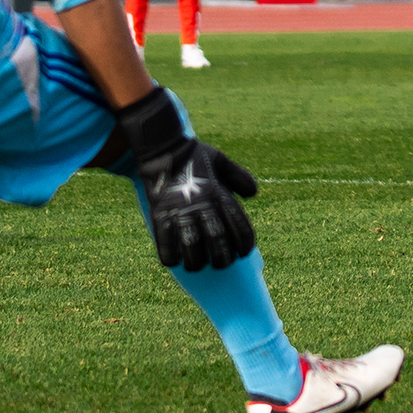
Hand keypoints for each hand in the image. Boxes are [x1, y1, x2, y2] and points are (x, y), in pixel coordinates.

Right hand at [114, 87, 256, 270]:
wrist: (162, 146)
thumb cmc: (194, 155)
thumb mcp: (221, 160)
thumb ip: (238, 176)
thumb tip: (253, 194)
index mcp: (219, 193)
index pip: (239, 225)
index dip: (245, 242)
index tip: (243, 251)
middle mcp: (202, 204)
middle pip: (218, 240)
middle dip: (222, 258)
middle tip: (221, 263)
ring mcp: (179, 210)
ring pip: (192, 246)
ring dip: (197, 261)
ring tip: (197, 265)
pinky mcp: (160, 215)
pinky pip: (165, 243)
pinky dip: (170, 256)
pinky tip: (175, 261)